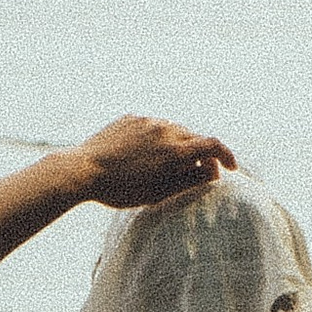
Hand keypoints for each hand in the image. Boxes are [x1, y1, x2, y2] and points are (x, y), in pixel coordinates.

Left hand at [74, 115, 236, 209]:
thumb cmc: (119, 189)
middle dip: (201, 154)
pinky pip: (153, 125)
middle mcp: (164, 130)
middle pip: (194, 137)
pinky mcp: (131, 117)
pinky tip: (144, 154)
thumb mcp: (157, 193)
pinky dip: (157, 138)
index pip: (213, 145)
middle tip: (199, 172)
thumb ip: (188, 181)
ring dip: (178, 144)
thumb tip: (212, 173)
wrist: (81, 170)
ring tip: (167, 164)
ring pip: (173, 129)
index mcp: (174, 151)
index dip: (227, 156)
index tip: (230, 168)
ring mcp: (147, 121)